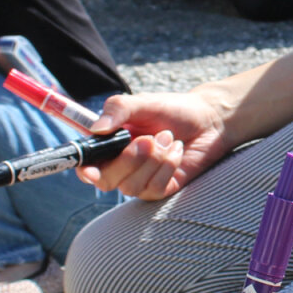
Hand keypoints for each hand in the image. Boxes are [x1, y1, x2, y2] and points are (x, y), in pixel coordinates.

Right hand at [77, 90, 230, 200]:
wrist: (208, 120)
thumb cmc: (173, 110)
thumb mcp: (143, 103)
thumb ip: (118, 110)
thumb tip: (97, 127)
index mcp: (110, 146)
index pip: (86, 166)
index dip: (84, 171)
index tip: (90, 170)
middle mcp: (121, 166)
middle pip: (107, 180)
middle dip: (128, 160)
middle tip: (149, 139)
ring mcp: (141, 181)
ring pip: (132, 186)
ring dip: (153, 160)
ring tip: (168, 138)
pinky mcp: (161, 189)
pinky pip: (155, 188)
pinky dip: (168, 165)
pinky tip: (177, 151)